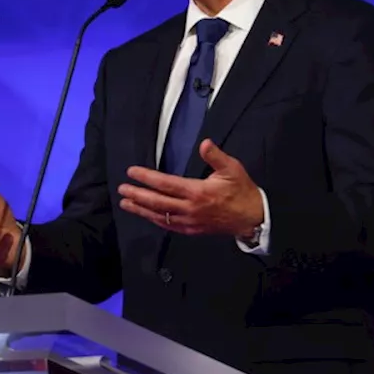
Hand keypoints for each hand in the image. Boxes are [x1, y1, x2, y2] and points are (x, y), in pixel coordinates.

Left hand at [119, 139, 263, 238]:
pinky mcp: (192, 230)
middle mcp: (190, 209)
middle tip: (122, 189)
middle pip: (157, 202)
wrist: (252, 218)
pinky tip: (146, 215)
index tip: (132, 172)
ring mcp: (190, 222)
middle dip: (137, 195)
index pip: (166, 184)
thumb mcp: (232, 169)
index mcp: (197, 192)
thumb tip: (204, 143)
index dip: (147, 178)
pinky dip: (154, 220)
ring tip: (125, 203)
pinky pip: (169, 226)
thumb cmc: (242, 191)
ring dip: (141, 210)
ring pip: (160, 216)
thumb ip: (216, 156)